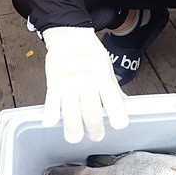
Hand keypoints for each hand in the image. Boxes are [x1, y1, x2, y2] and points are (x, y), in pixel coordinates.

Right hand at [41, 26, 128, 142]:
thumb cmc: (91, 55)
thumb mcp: (107, 70)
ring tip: (75, 137)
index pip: (113, 101)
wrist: (71, 37)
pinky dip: (50, 115)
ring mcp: (69, 84)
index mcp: (103, 79)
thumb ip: (113, 91)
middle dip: (95, 128)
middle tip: (96, 137)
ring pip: (71, 112)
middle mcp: (87, 83)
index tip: (119, 125)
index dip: (117, 115)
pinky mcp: (54, 84)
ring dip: (73, 128)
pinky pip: (51, 103)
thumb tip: (125, 107)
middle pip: (91, 111)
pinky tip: (51, 123)